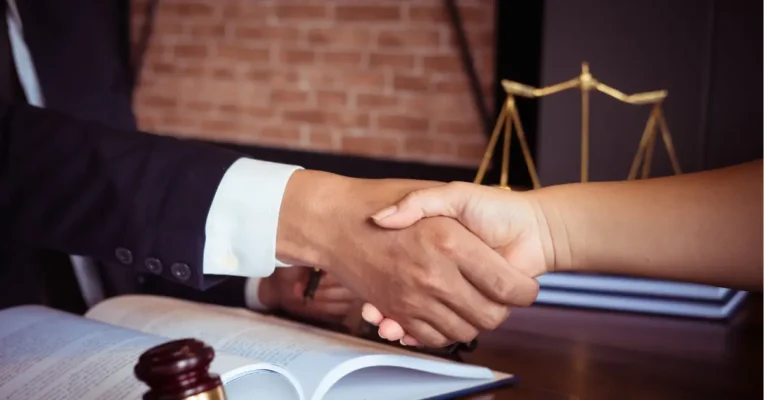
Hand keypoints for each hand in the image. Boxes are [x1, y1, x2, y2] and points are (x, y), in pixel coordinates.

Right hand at [276, 172, 539, 347]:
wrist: (334, 219)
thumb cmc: (388, 195)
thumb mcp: (436, 189)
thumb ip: (455, 205)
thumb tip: (478, 233)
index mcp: (451, 242)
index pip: (507, 286)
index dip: (524, 291)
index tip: (524, 287)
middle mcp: (434, 275)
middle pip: (491, 316)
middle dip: (502, 310)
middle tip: (502, 296)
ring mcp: (414, 296)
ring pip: (465, 330)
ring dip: (475, 323)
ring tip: (476, 304)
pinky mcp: (397, 309)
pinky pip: (431, 337)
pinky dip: (444, 333)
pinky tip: (449, 314)